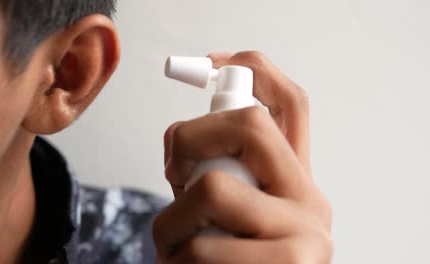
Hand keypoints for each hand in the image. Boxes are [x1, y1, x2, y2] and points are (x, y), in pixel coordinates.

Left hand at [154, 51, 331, 262]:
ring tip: (173, 247)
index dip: (250, 69)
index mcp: (295, 180)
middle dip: (189, 139)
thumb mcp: (230, 216)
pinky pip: (201, 247)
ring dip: (169, 222)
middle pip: (248, 125)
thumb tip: (180, 141)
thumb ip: (215, 175)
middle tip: (175, 173)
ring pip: (211, 190)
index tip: (207, 62)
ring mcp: (306, 236)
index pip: (289, 103)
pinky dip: (174, 259)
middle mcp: (311, 200)